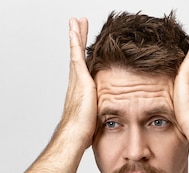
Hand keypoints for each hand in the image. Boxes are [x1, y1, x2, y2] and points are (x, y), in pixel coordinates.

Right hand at [59, 17, 97, 148]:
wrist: (75, 135)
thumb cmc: (83, 134)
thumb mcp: (97, 121)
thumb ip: (103, 115)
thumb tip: (113, 122)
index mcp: (81, 93)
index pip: (83, 71)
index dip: (83, 58)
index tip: (83, 49)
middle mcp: (76, 83)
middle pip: (77, 57)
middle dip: (78, 41)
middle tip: (77, 26)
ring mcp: (76, 80)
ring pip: (76, 52)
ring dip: (76, 36)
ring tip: (75, 21)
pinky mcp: (80, 78)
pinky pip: (77, 54)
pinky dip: (75, 40)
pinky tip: (75, 28)